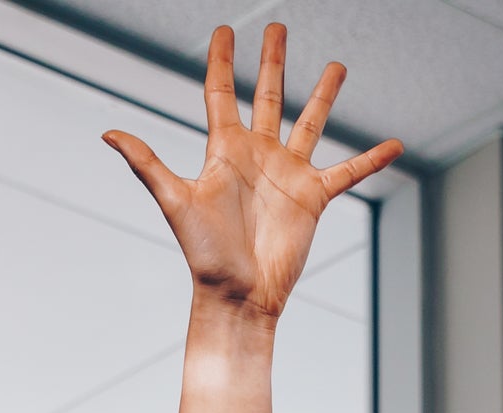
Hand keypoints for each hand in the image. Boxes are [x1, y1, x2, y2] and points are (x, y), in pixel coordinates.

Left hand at [106, 24, 400, 320]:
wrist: (238, 295)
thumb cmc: (203, 255)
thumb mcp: (175, 202)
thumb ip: (147, 163)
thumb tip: (108, 133)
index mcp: (224, 150)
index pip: (220, 93)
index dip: (221, 61)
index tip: (224, 30)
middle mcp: (258, 155)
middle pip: (266, 95)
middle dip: (271, 61)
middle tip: (277, 27)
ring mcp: (287, 174)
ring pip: (310, 122)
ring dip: (324, 95)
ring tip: (338, 66)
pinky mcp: (312, 197)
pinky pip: (348, 172)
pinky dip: (371, 160)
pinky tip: (394, 145)